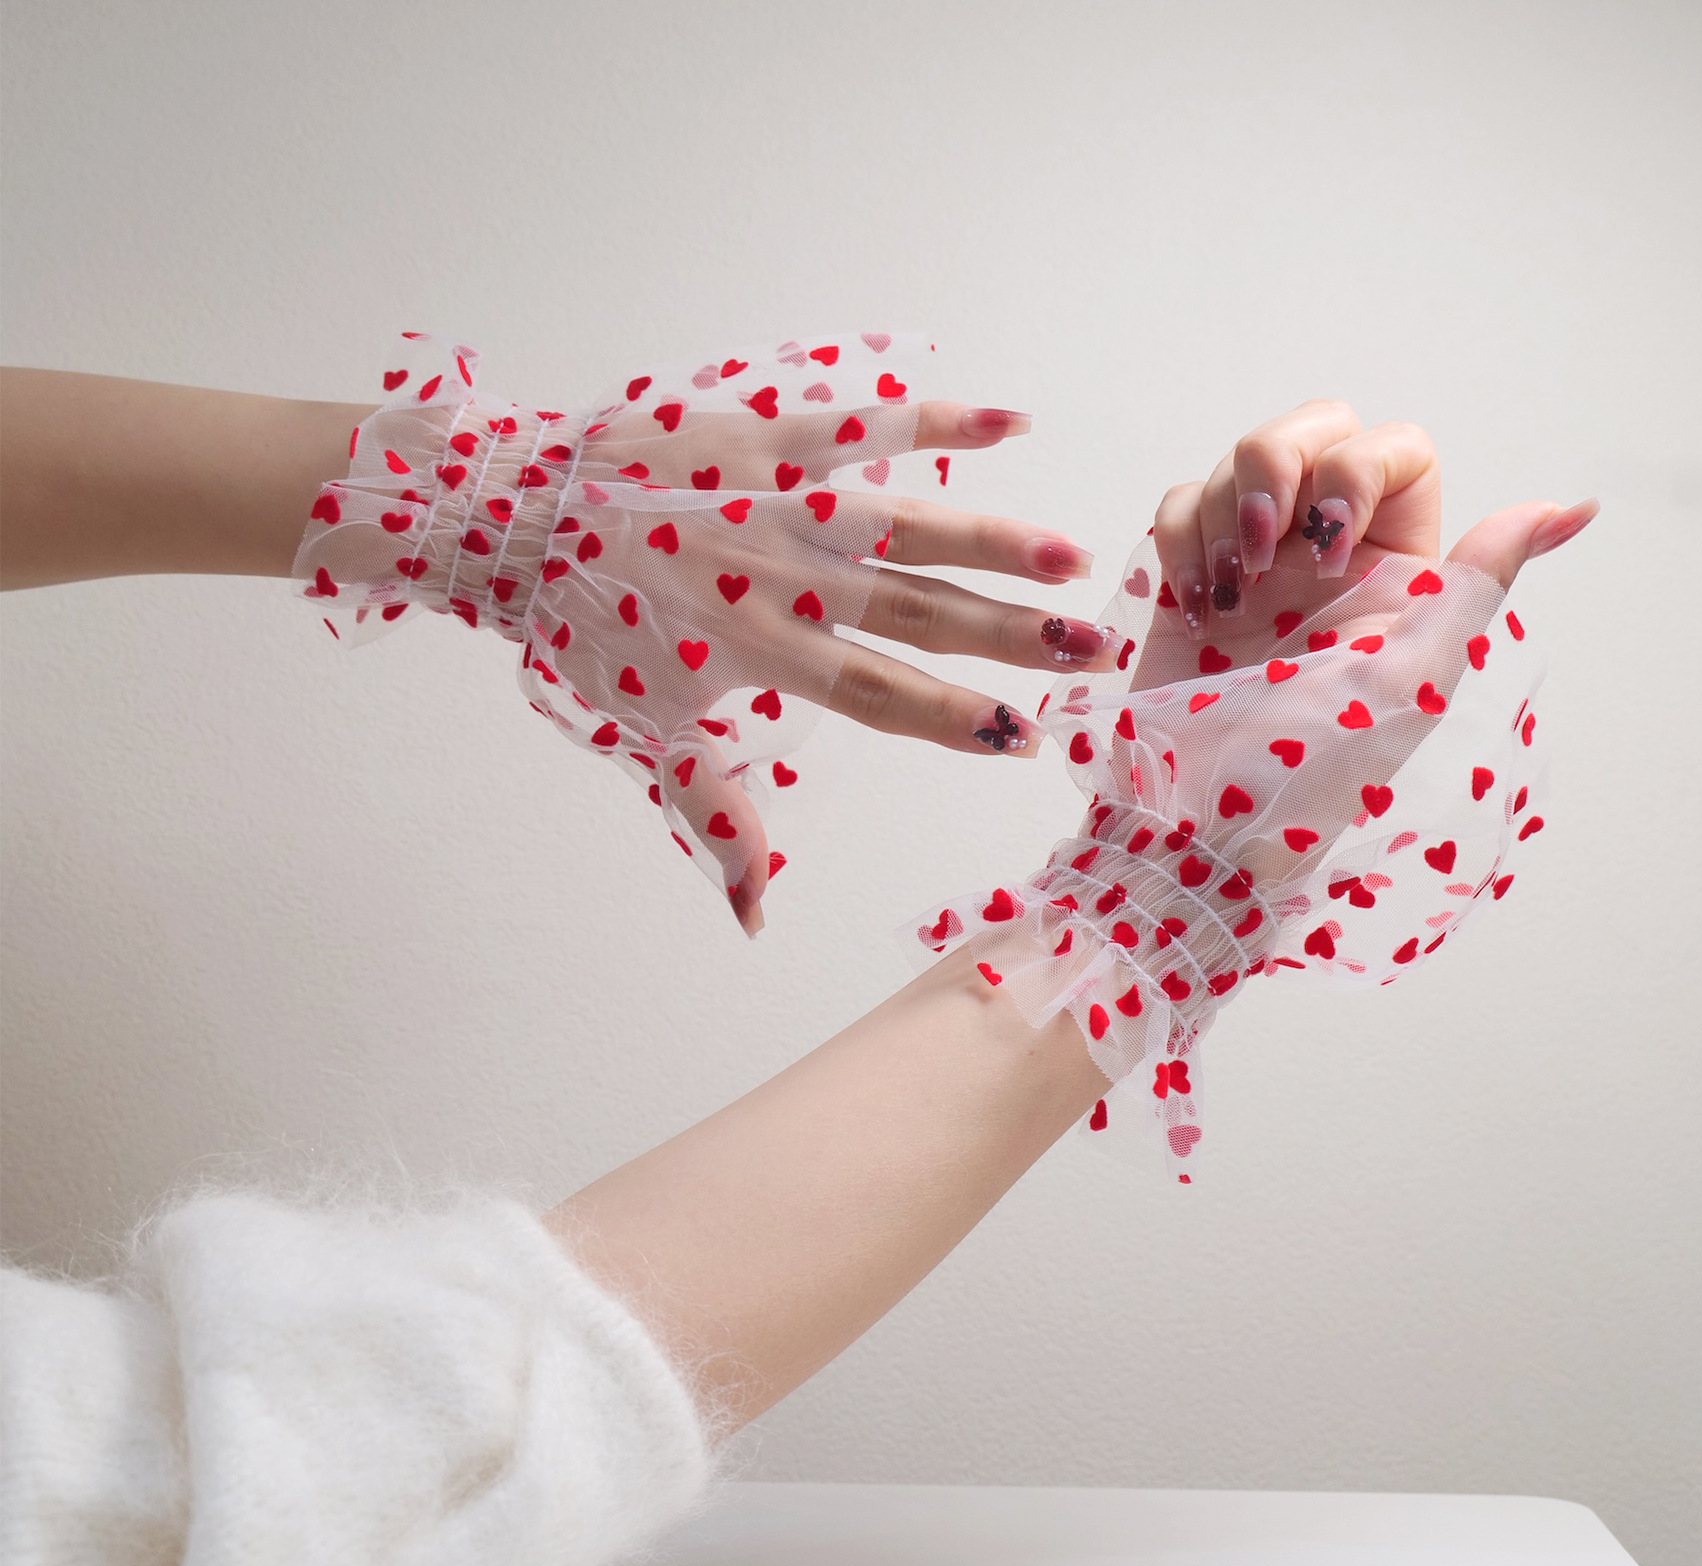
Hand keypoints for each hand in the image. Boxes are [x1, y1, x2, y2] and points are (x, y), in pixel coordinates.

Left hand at [296, 333, 1120, 935]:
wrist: (513, 515)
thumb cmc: (583, 625)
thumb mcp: (643, 730)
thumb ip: (714, 813)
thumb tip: (756, 913)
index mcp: (769, 655)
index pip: (885, 696)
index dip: (955, 719)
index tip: (1025, 737)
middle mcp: (792, 583)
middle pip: (922, 615)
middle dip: (1011, 639)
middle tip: (1092, 651)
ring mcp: (786, 504)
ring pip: (911, 527)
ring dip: (996, 544)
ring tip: (1072, 559)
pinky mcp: (769, 435)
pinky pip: (864, 423)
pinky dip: (937, 421)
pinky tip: (1011, 421)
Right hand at [912, 401, 1594, 1177]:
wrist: (1193, 826)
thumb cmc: (1305, 773)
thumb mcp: (1410, 678)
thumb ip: (1482, 579)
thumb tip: (1577, 507)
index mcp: (1398, 573)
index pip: (1396, 450)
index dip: (1355, 472)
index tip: (1331, 553)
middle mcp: (1327, 558)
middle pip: (1315, 426)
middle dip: (1276, 469)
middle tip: (1264, 553)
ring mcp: (1254, 566)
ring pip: (1239, 461)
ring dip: (1224, 514)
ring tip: (1224, 600)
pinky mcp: (1187, 582)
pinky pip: (1180, 505)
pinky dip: (1181, 542)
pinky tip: (1194, 607)